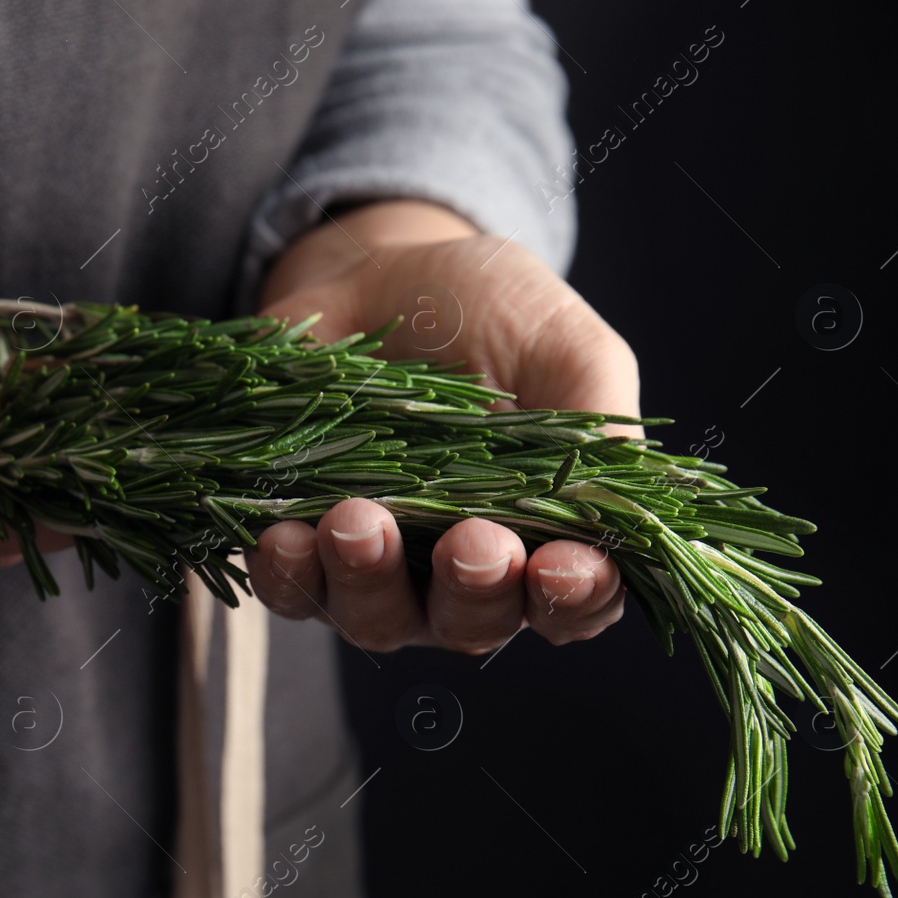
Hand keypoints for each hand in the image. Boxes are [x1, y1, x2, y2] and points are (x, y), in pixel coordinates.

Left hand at [246, 201, 640, 652]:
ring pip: (377, 619)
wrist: (375, 273)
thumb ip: (600, 422)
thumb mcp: (563, 345)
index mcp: (550, 534)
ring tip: (355, 520)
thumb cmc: (486, 313)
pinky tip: (282, 535)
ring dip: (367, 581)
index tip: (558, 566)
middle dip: (472, 590)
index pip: (576, 602)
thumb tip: (616, 503)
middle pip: (473, 624)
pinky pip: (292, 591)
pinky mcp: (307, 553)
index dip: (573, 598)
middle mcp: (466, 574)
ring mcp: (383, 573)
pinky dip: (287, 573)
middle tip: (466, 541)